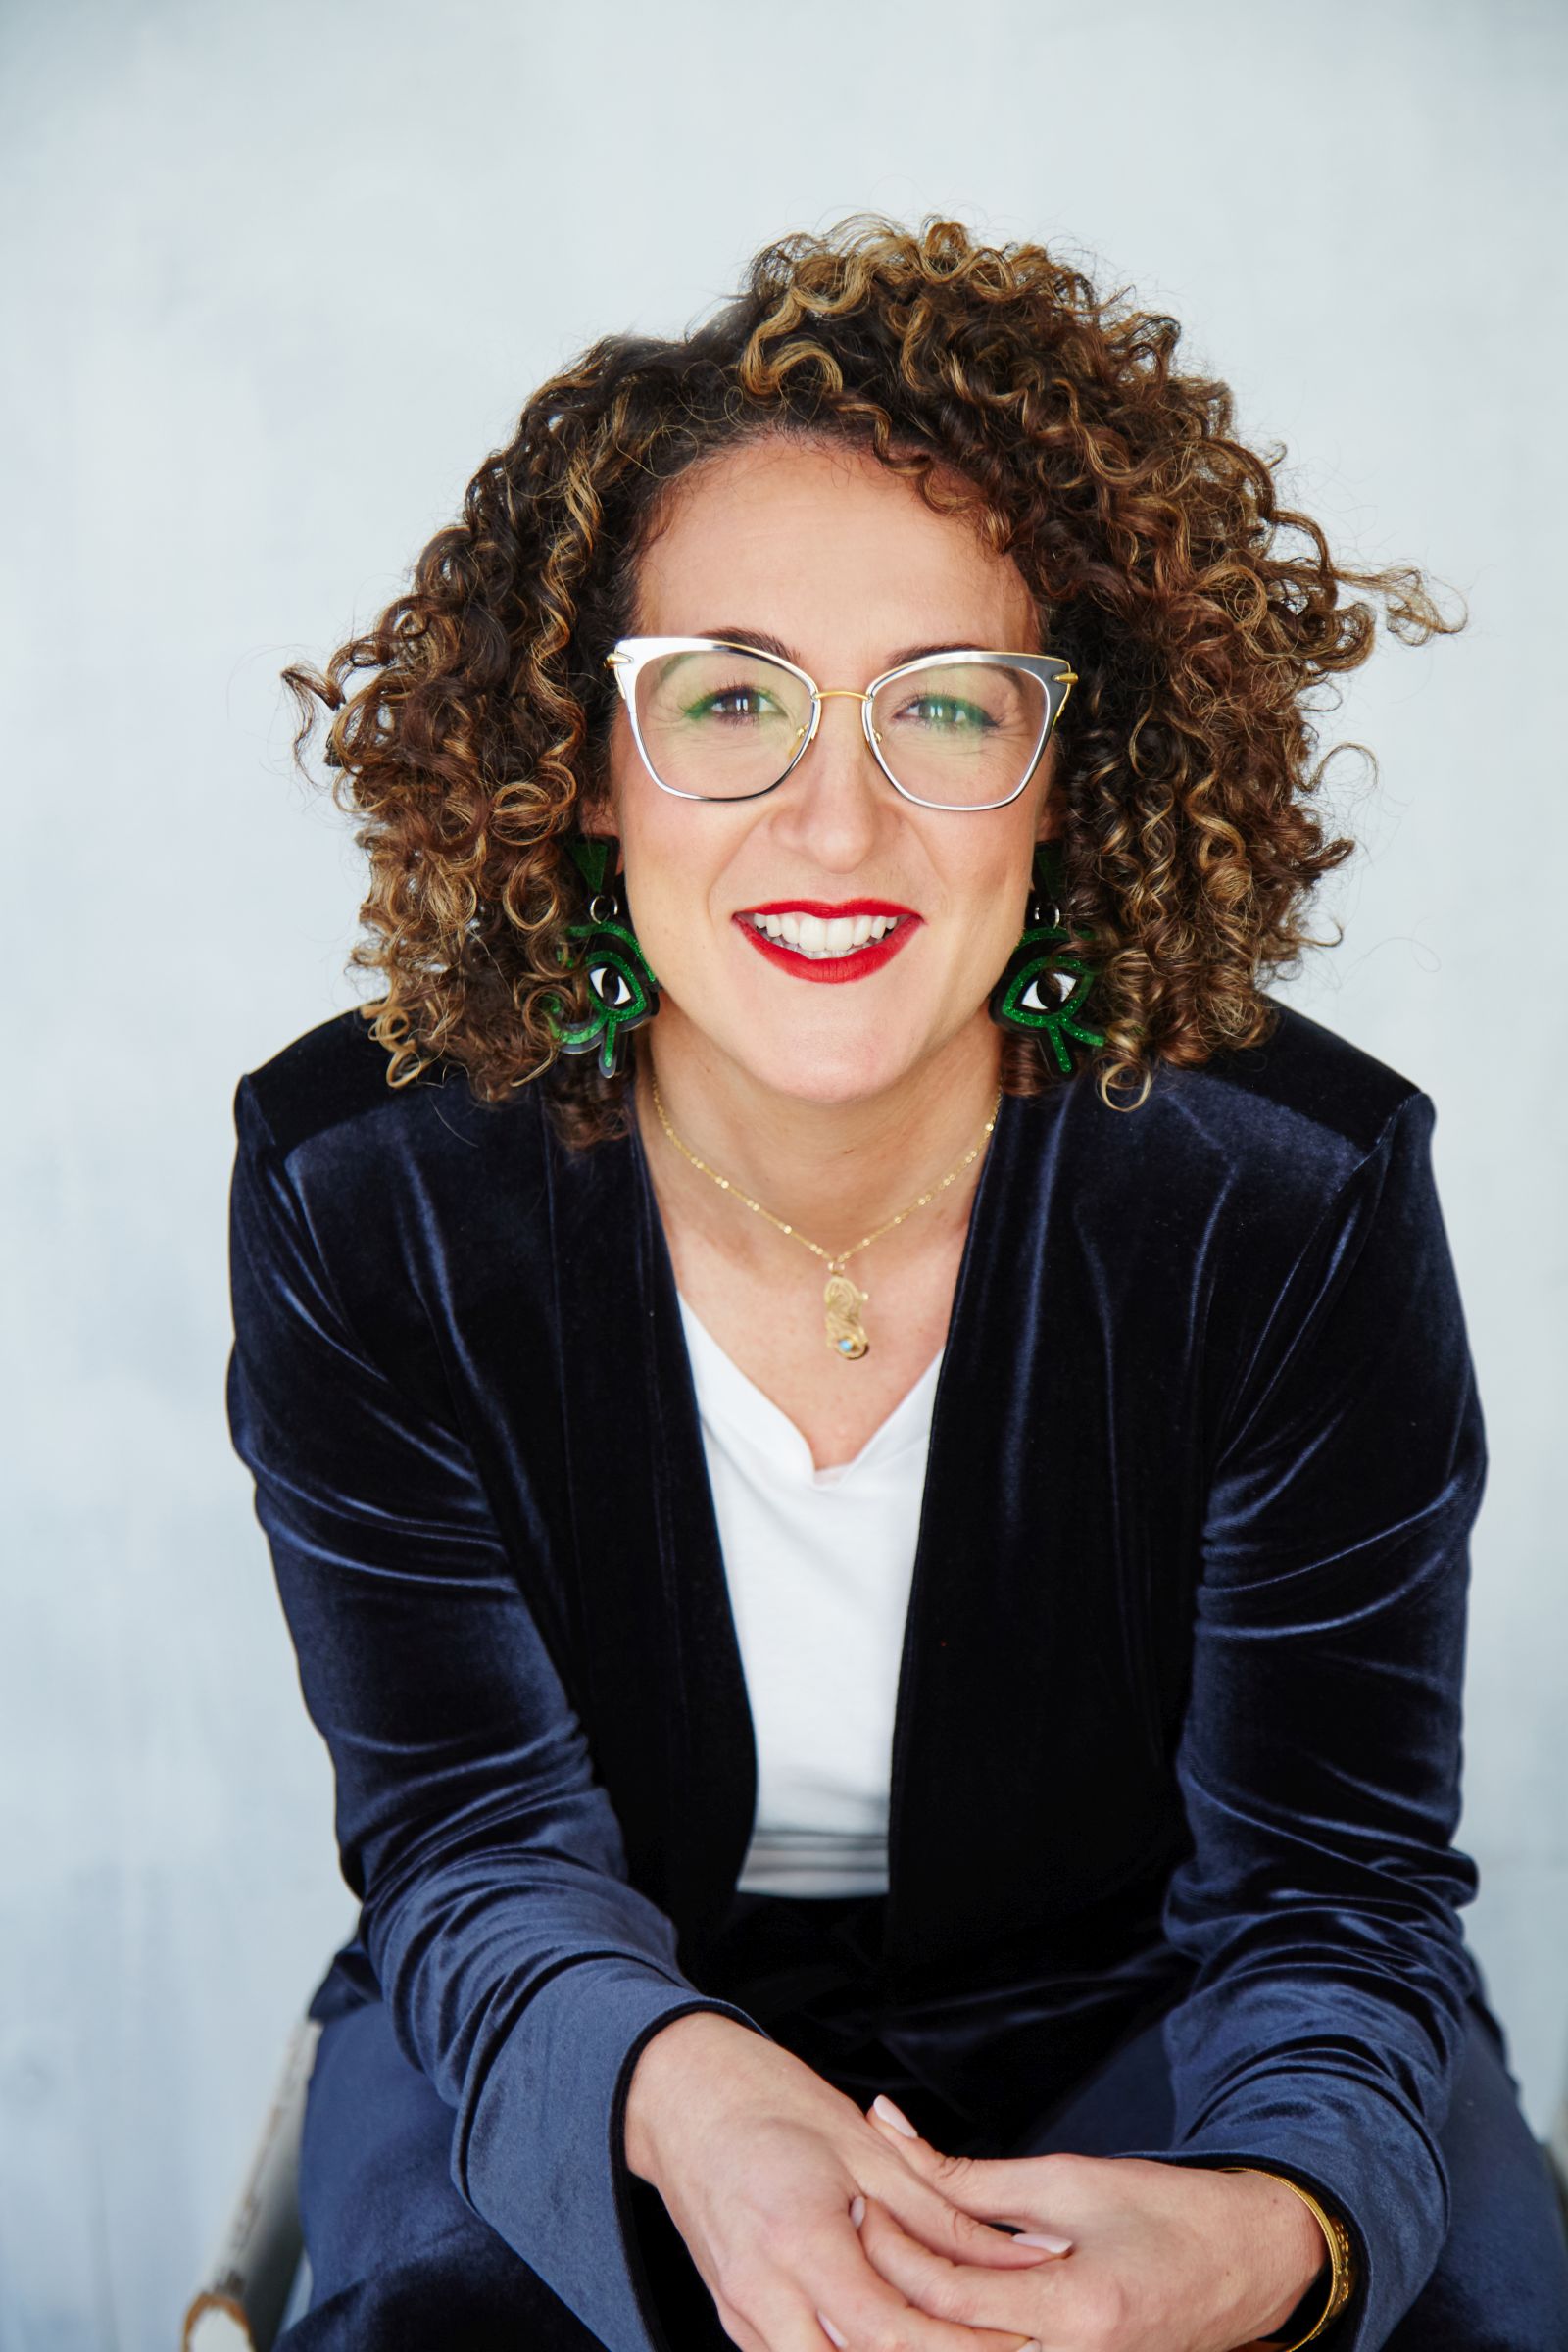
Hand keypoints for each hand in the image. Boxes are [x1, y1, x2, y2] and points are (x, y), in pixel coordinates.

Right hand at [624, 2013, 1069, 2351]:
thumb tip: (1026, 2255)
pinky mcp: (736, 2319)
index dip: (959, 2348)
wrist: (682, 2094)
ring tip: (951, 2337)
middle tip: (992, 2345)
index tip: (1017, 2339)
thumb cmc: (770, 2103)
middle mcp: (760, 2292)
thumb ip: (944, 2217)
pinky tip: (894, 2336)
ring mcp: (741, 2314)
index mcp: (797, 2240)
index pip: (888, 2332)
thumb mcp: (866, 2149)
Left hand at [856, 2094, 1328, 2351]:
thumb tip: (889, 2133)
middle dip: (886, 2302)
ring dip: (910, 2330)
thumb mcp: (1066, 2180)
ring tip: (862, 2283)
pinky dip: (951, 2343)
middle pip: (947, 2348)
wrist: (1251, 2263)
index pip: (952, 2295)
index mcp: (1077, 2310)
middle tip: (840, 2251)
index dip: (894, 2250)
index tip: (857, 2205)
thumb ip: (972, 2181)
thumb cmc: (1167, 2212)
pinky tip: (914, 2315)